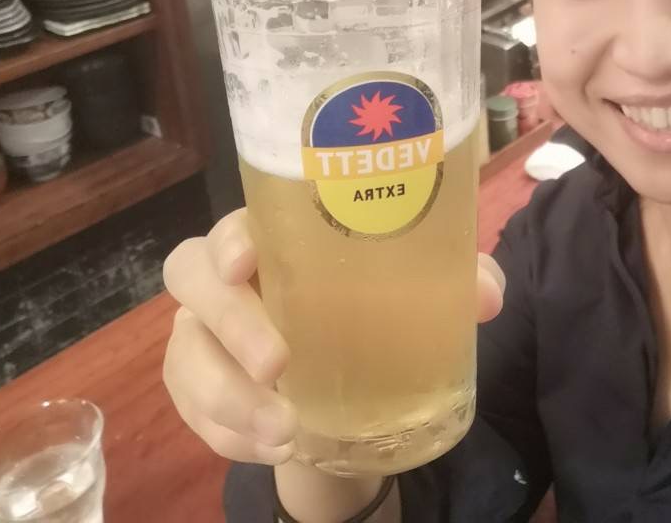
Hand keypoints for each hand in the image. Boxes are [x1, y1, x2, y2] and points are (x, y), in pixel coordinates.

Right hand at [162, 209, 506, 464]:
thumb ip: (457, 285)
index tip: (247, 263)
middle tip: (278, 363)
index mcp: (279, 238)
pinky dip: (231, 437)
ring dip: (229, 398)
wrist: (357, 400)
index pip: (238, 221)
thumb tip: (487, 297)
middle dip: (230, 320)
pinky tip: (276, 450)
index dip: (232, 238)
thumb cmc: (380, 317)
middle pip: (190, 276)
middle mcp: (228, 278)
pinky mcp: (197, 392)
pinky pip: (192, 415)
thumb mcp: (427, 299)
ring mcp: (203, 335)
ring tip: (286, 432)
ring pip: (183, 356)